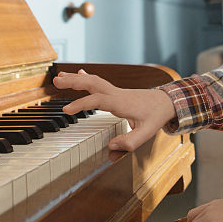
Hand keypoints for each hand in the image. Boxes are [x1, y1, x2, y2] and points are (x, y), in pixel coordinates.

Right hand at [52, 69, 176, 151]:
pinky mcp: (116, 92)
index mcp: (121, 103)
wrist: (167, 101)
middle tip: (55, 82)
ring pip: (93, 81)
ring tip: (59, 78)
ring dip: (76, 78)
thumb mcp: (147, 132)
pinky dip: (87, 78)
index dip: (81, 104)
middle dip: (73, 82)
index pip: (97, 100)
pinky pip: (98, 83)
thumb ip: (130, 142)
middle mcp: (116, 94)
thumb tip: (111, 147)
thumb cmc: (156, 116)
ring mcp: (115, 91)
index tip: (66, 110)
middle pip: (92, 83)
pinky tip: (79, 74)